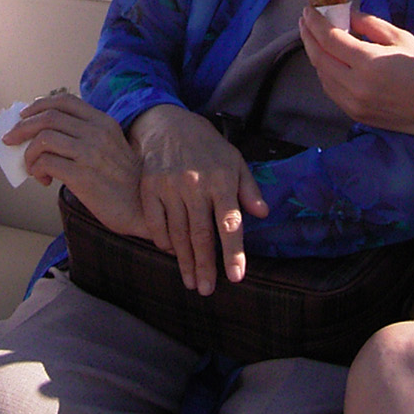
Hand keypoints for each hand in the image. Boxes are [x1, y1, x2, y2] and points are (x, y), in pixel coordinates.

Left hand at [4, 92, 148, 238]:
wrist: (141, 208)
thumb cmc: (123, 181)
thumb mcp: (110, 147)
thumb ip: (85, 136)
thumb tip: (44, 134)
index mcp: (103, 122)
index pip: (65, 101)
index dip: (39, 105)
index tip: (25, 116)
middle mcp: (97, 133)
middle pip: (48, 117)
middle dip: (22, 127)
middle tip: (11, 139)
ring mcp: (90, 154)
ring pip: (43, 138)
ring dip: (29, 153)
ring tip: (32, 167)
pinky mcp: (82, 176)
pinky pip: (46, 163)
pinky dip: (36, 170)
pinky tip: (43, 179)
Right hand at [128, 105, 266, 294]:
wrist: (167, 123)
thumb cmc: (206, 146)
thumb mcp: (234, 160)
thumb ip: (249, 188)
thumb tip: (263, 213)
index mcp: (221, 180)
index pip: (229, 222)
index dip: (233, 252)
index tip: (236, 276)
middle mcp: (195, 185)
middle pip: (201, 234)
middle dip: (205, 266)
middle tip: (208, 291)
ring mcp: (169, 186)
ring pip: (178, 233)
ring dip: (184, 261)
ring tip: (191, 282)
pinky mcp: (149, 188)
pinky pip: (156, 223)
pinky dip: (163, 241)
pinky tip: (172, 254)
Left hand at [300, 8, 413, 137]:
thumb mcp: (400, 37)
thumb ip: (369, 24)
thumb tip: (345, 13)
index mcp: (368, 64)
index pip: (330, 39)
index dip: (315, 22)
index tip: (308, 8)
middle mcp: (355, 86)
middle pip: (319, 57)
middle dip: (308, 35)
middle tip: (304, 19)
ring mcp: (352, 104)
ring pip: (321, 75)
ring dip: (314, 53)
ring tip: (314, 36)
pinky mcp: (354, 115)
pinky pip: (330, 90)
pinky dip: (324, 72)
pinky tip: (327, 60)